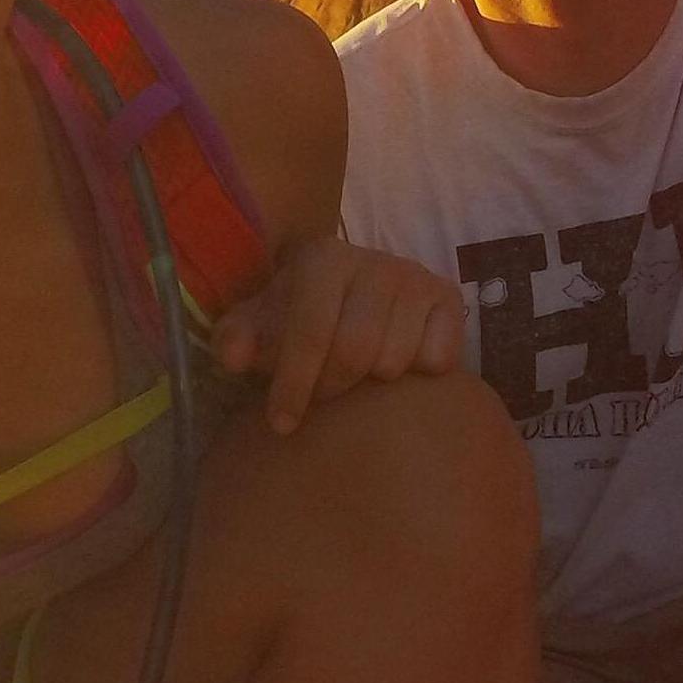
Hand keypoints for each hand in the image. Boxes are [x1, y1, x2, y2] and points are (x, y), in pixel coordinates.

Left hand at [209, 235, 463, 433]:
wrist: (350, 293)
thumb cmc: (298, 314)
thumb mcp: (260, 323)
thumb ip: (237, 338)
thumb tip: (232, 357)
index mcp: (323, 259)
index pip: (310, 330)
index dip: (293, 382)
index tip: (281, 424)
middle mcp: (375, 261)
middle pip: (356, 351)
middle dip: (331, 387)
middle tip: (320, 400)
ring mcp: (417, 278)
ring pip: (395, 361)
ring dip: (370, 384)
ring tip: (355, 377)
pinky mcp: (450, 299)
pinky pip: (437, 360)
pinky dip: (415, 374)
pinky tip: (395, 366)